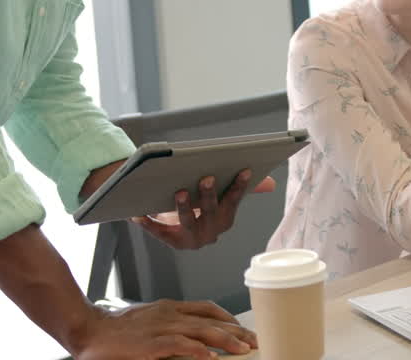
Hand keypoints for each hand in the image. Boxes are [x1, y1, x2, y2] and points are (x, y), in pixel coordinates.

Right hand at [74, 299, 256, 359]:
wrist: (88, 330)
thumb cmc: (115, 331)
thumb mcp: (149, 324)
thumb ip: (170, 329)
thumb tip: (194, 343)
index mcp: (169, 308)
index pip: (207, 308)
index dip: (228, 318)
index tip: (243, 328)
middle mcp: (169, 313)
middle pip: (211, 319)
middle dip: (236, 330)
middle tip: (255, 341)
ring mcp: (161, 326)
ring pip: (202, 330)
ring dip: (226, 340)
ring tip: (244, 349)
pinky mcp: (151, 343)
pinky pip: (180, 344)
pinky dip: (197, 350)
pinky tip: (211, 358)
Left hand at [135, 170, 276, 249]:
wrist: (179, 231)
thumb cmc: (202, 208)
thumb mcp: (222, 198)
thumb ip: (244, 189)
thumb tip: (270, 182)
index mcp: (225, 220)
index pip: (234, 202)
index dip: (239, 187)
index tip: (243, 170)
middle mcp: (211, 232)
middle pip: (210, 212)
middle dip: (209, 196)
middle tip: (206, 178)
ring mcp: (191, 239)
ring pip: (188, 223)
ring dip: (184, 208)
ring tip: (179, 192)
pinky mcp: (170, 240)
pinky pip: (160, 232)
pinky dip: (150, 223)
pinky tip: (140, 213)